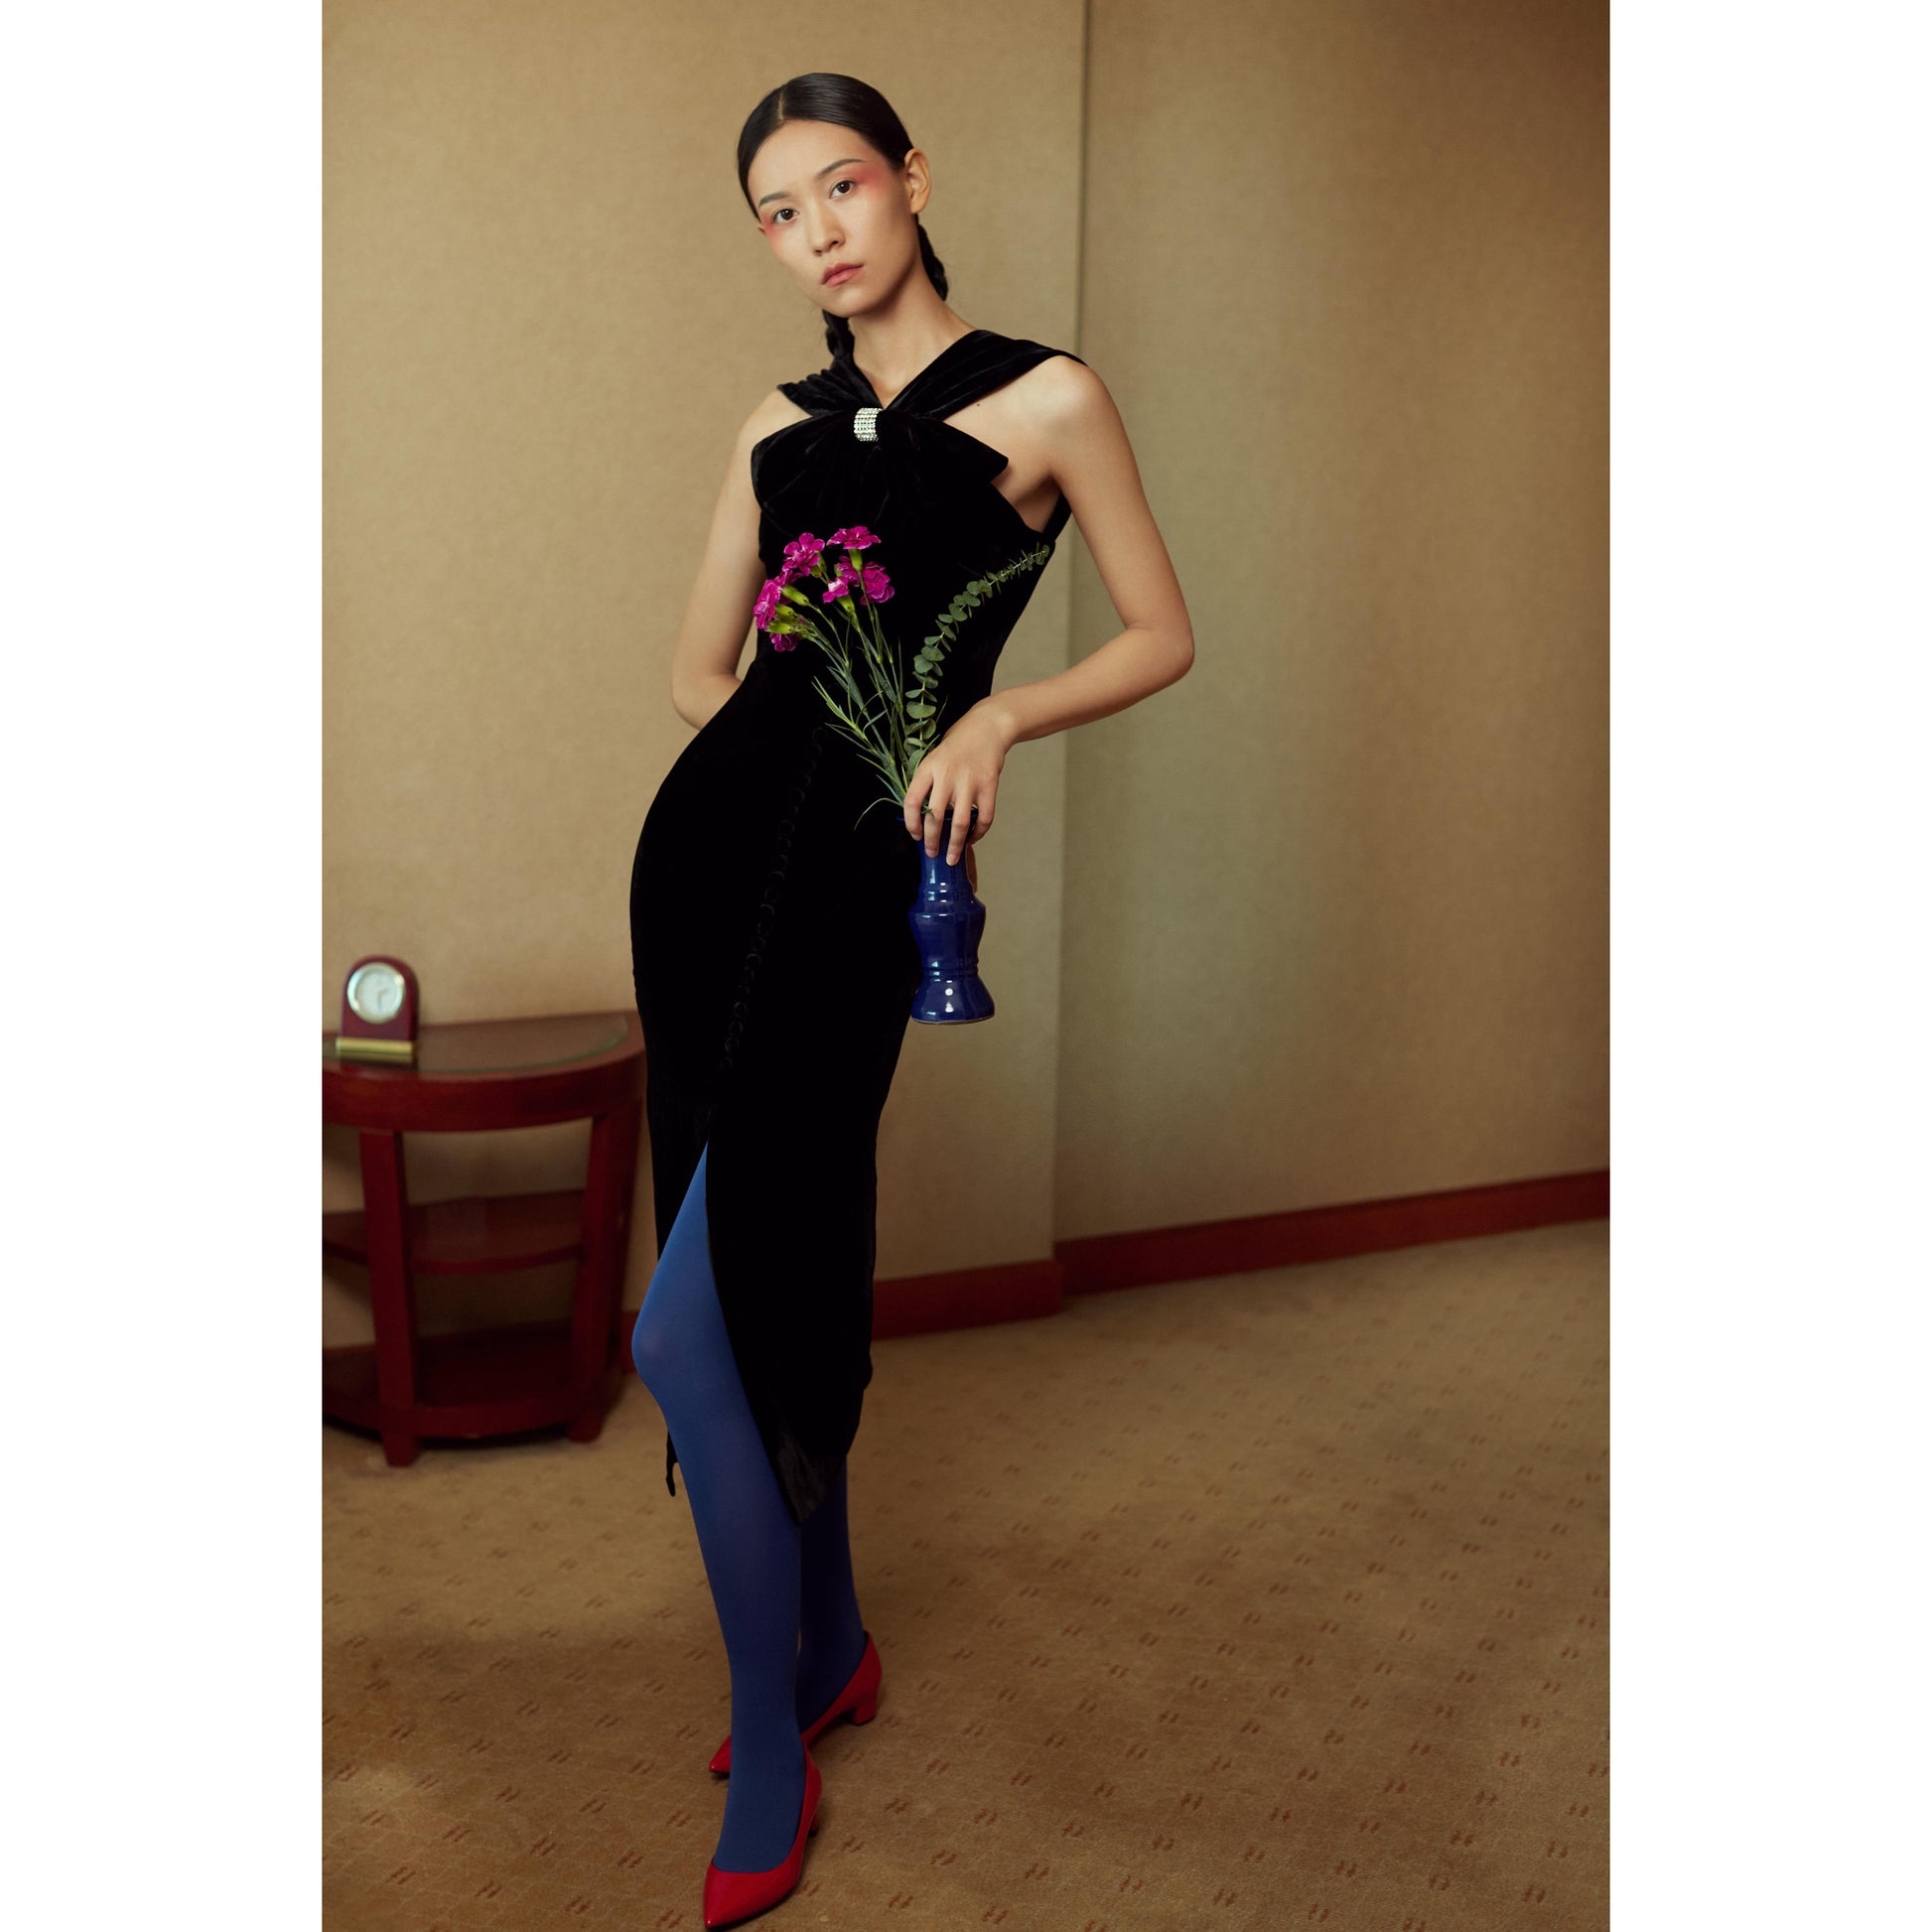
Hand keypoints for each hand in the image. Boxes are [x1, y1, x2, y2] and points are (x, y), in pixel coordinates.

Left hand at [903, 702, 1010, 870]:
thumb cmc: (957, 747)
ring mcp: (969, 782)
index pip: (911, 801)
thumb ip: (928, 784)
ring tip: (952, 858)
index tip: (915, 836)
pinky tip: (972, 839)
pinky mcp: (989, 786)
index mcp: (928, 768)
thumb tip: (922, 819)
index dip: (910, 823)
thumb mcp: (934, 759)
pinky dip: (978, 833)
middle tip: (932, 853)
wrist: (987, 728)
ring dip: (955, 845)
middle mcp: (947, 776)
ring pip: (959, 824)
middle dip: (932, 841)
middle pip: (934, 817)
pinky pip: (984, 818)